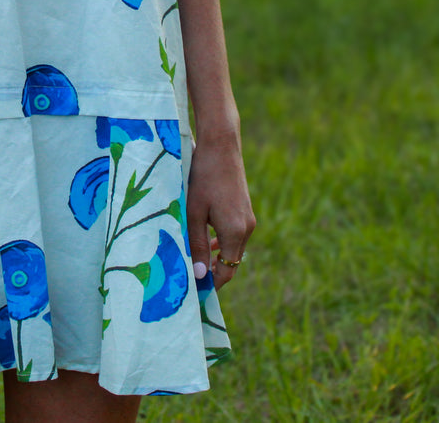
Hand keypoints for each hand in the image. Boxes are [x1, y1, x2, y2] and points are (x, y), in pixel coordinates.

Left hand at [185, 128, 254, 290]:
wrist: (221, 147)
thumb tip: (199, 276)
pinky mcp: (245, 211)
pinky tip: (205, 241)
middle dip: (212, 272)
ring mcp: (248, 219)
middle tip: (190, 279)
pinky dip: (221, 243)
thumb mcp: (194, 213)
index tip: (193, 292)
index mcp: (235, 232)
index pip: (227, 271)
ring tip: (194, 262)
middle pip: (231, 262)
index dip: (212, 284)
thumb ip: (196, 245)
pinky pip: (234, 236)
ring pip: (232, 249)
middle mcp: (247, 229)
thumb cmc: (203, 178)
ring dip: (216, 257)